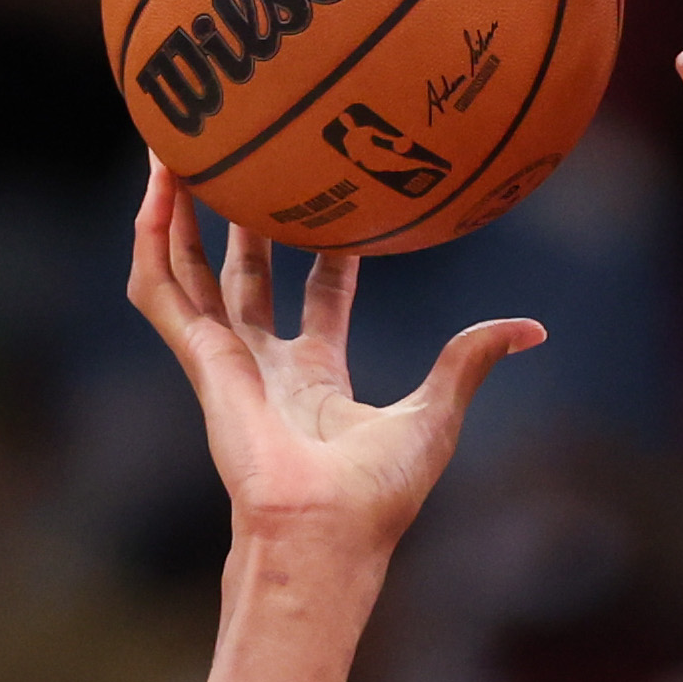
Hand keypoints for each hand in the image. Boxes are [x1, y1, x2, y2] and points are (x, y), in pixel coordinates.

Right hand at [118, 167, 540, 559]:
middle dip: (240, 222)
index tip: (334, 198)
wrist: (325, 530)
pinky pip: (161, 289)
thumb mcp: (436, 413)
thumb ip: (470, 360)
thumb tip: (532, 328)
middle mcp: (265, 367)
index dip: (326, 248)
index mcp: (318, 381)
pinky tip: (155, 188)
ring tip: (176, 151)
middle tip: (240, 160)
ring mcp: (225, 361)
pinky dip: (151, 238)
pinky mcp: (199, 359)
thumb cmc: (376, 494)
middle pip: (245, 276)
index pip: (319, 297)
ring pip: (189, 272)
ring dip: (178, 214)